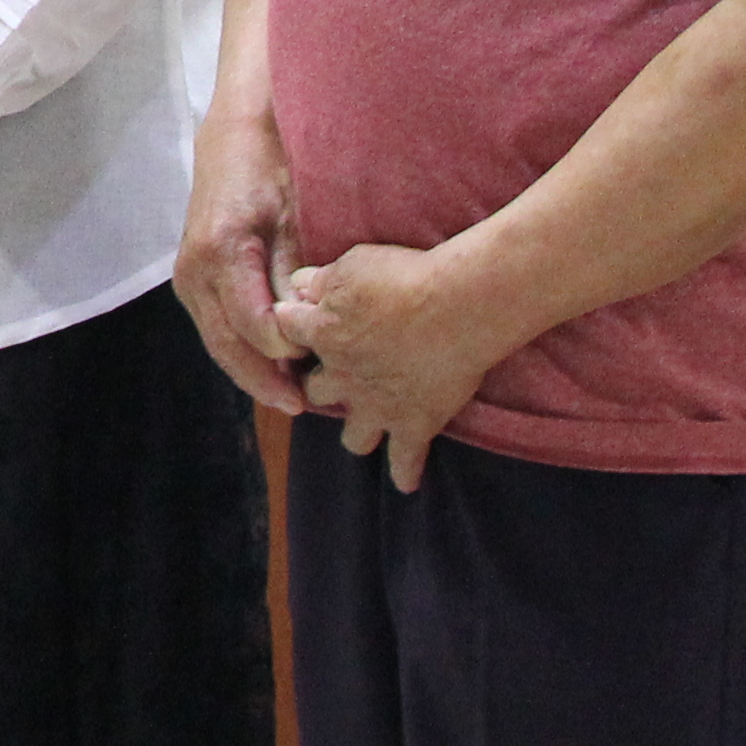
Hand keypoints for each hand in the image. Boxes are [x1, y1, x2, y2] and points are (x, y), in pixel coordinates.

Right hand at [176, 110, 303, 409]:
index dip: (289, 352)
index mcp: (221, 252)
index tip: (324, 365)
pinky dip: (243, 351)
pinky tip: (272, 366)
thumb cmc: (273, 165)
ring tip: (292, 398)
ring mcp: (188, 278)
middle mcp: (194, 272)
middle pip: (229, 345)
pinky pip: (217, 328)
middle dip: (265, 380)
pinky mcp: (192, 281)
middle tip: (305, 407)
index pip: (255, 325)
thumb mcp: (294, 213)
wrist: (235, 135)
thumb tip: (305, 324)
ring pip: (219, 343)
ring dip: (253, 372)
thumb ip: (295, 269)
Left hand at [268, 243, 496, 492]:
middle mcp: (343, 376)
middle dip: (321, 384)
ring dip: (357, 430)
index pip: (287, 330)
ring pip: (353, 436)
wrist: (458, 307)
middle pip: (314, 390)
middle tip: (338, 376)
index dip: (291, 323)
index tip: (298, 318)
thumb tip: (298, 285)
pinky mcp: (414, 423)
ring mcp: (378, 406)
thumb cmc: (405, 276)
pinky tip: (405, 482)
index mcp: (322, 333)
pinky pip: (405, 459)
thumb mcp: (353, 264)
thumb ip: (321, 279)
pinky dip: (405, 472)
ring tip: (366, 426)